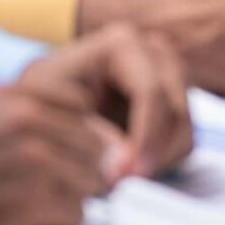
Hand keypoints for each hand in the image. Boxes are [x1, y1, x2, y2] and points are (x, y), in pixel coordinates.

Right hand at [0, 85, 114, 224]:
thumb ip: (23, 119)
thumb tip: (81, 137)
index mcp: (13, 95)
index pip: (81, 106)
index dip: (76, 138)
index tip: (62, 160)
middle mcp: (28, 117)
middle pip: (93, 147)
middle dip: (78, 174)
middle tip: (51, 198)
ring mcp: (34, 156)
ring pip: (90, 181)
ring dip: (69, 204)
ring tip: (38, 217)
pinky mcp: (34, 198)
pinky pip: (75, 216)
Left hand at [16, 24, 193, 181]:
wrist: (41, 104)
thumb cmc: (40, 100)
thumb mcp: (51, 112)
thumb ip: (91, 136)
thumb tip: (124, 165)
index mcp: (123, 42)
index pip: (151, 91)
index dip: (145, 135)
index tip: (130, 174)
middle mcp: (154, 50)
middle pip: (176, 108)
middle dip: (154, 150)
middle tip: (129, 182)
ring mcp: (168, 73)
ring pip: (184, 125)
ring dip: (159, 157)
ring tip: (124, 176)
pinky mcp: (172, 99)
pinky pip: (182, 136)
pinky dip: (161, 157)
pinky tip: (130, 166)